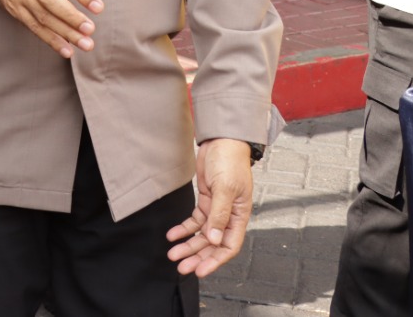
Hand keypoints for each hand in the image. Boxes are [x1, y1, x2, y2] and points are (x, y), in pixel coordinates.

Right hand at [0, 0, 102, 57]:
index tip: (98, 7)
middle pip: (50, 0)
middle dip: (71, 17)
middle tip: (90, 29)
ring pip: (43, 18)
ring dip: (65, 33)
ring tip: (85, 44)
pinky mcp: (15, 10)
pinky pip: (34, 27)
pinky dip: (51, 40)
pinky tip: (66, 50)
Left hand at [166, 138, 253, 275]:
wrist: (221, 142)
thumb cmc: (230, 162)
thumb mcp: (225, 189)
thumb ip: (220, 215)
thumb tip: (214, 240)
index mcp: (239, 216)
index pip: (229, 246)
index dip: (215, 260)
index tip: (200, 271)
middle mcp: (229, 216)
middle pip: (213, 244)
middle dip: (198, 257)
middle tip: (181, 267)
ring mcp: (217, 209)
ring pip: (202, 234)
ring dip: (188, 245)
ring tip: (173, 254)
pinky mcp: (206, 201)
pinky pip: (194, 221)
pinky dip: (183, 228)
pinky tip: (172, 235)